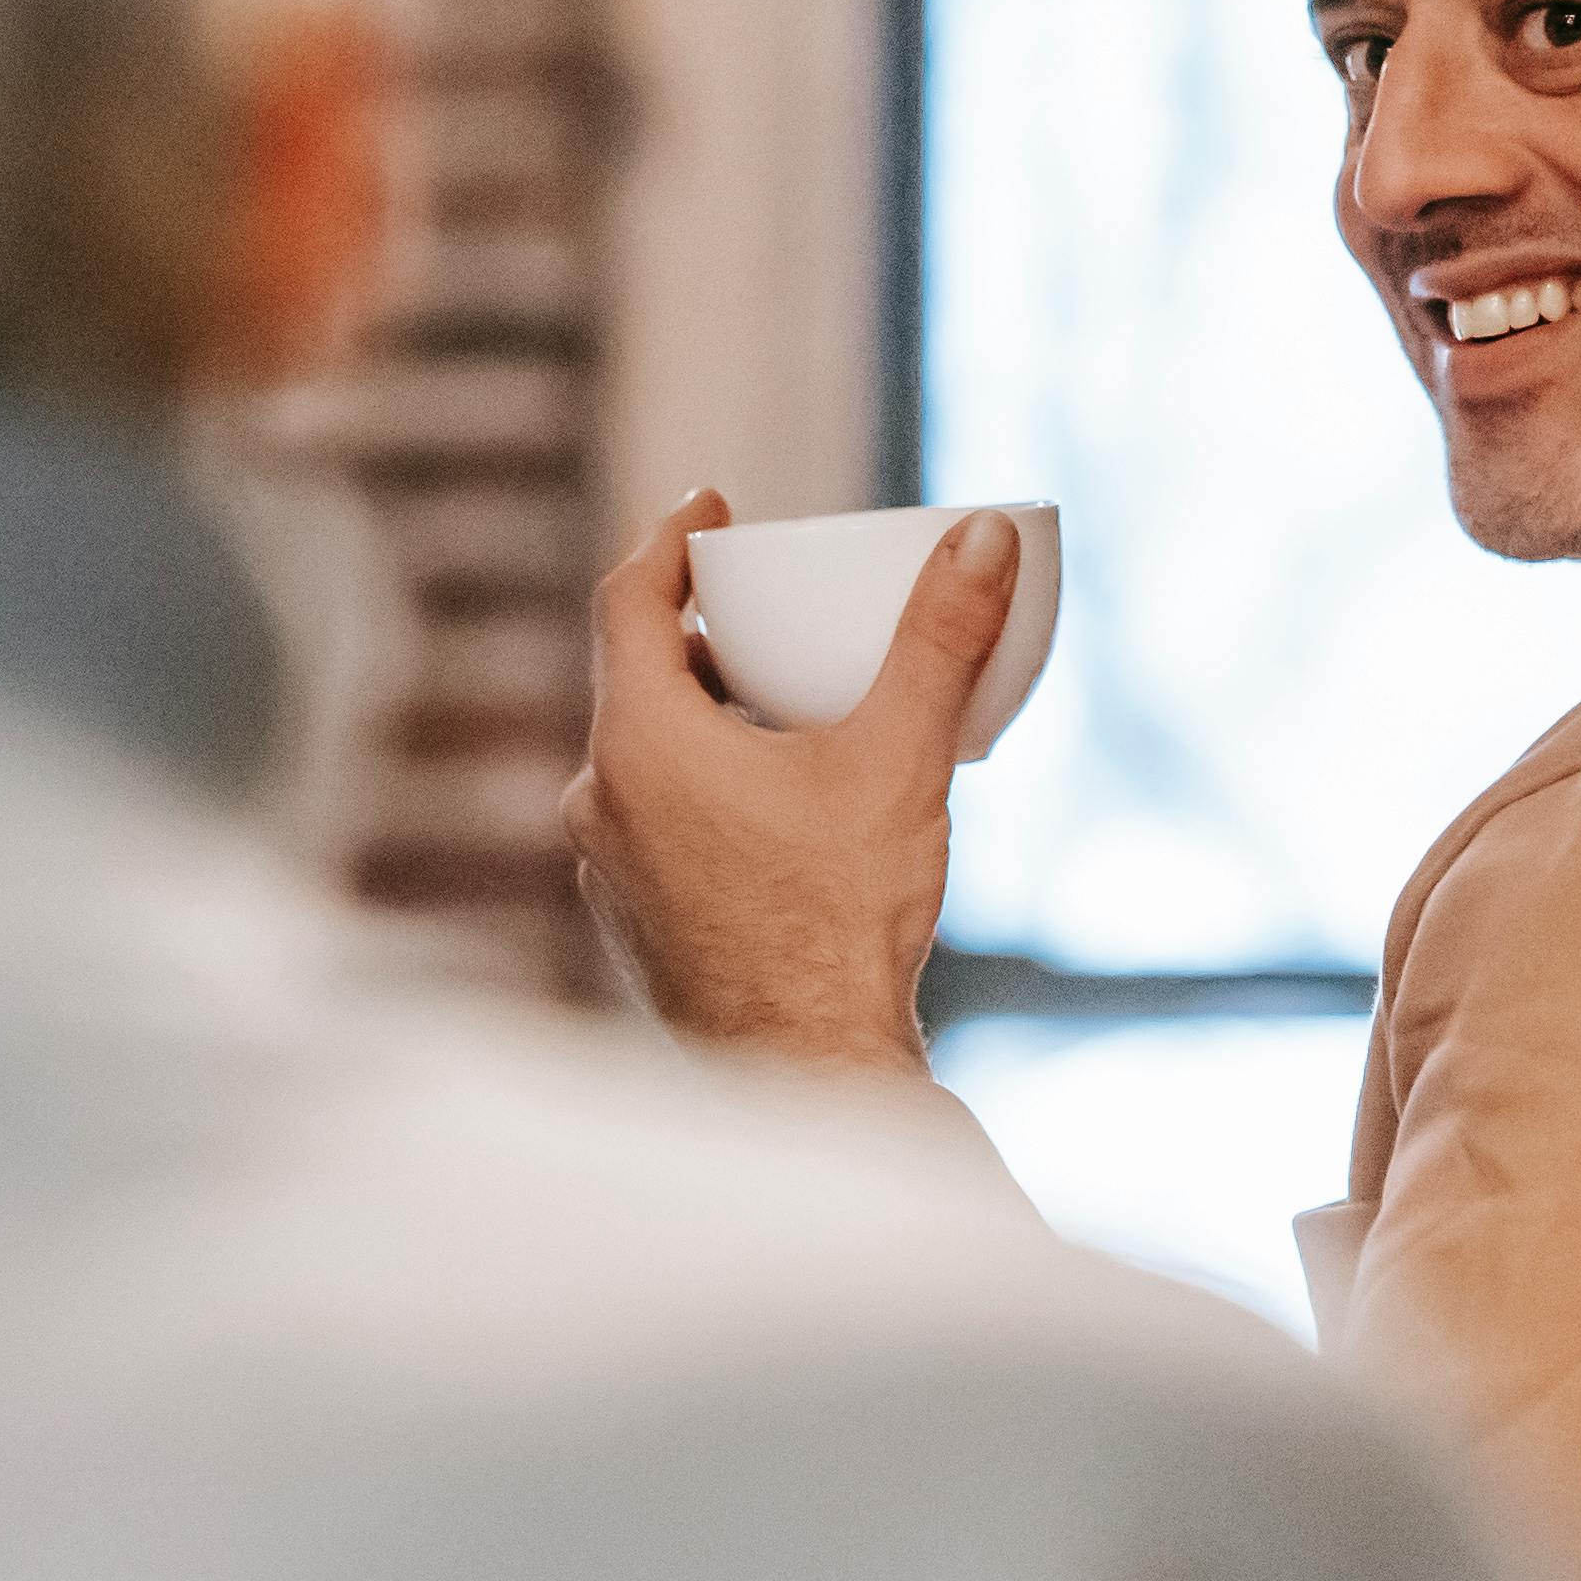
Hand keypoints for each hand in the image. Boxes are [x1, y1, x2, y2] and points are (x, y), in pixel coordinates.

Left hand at [563, 493, 1018, 1077]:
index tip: (712, 508)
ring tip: (787, 709)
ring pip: (646, 759)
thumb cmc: (842, 920)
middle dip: (705, 635)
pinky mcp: (632, 925)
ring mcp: (606, 872)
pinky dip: (706, 790)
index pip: (628, 601)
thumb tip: (983, 537)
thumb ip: (939, 640)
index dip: (669, 540)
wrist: (809, 1072)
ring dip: (707, 719)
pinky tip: (777, 810)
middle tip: (771, 611)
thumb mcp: (900, 759)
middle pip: (640, 680)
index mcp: (639, 744)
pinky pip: (656, 823)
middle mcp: (598, 802)